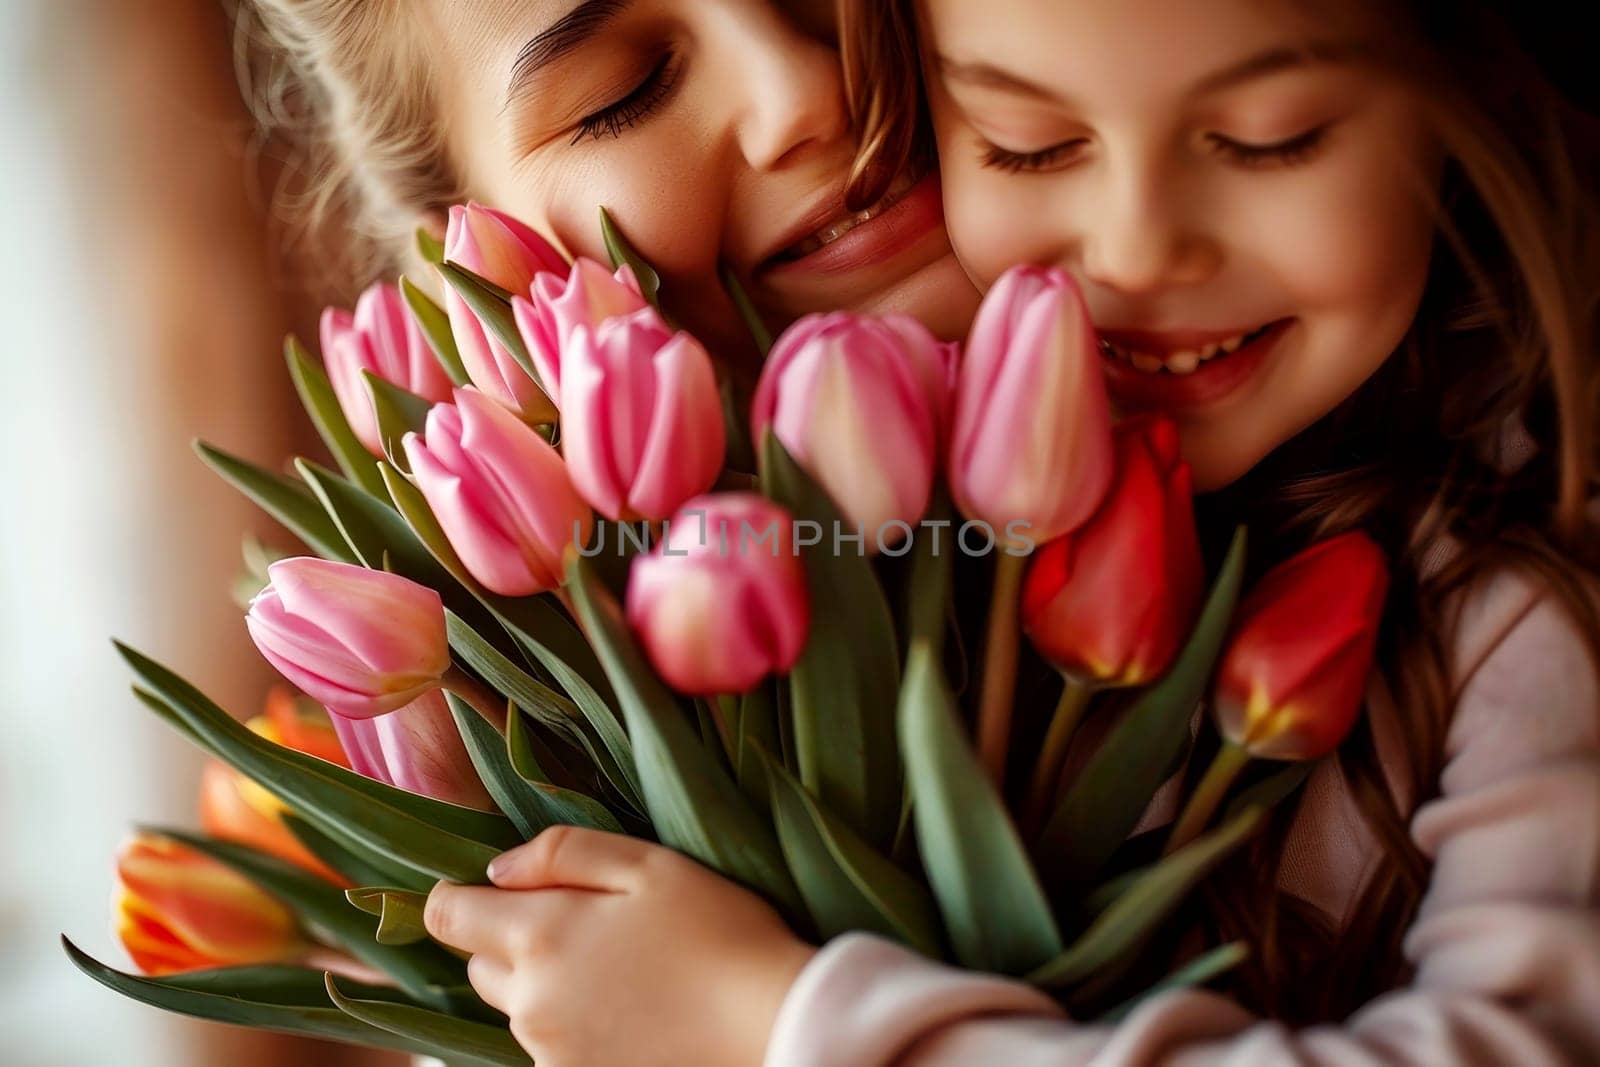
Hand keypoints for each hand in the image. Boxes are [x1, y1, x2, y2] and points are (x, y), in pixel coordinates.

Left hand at [424, 826, 816, 1066]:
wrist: (772, 1022)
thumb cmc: (717, 931)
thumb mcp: (647, 864)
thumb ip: (560, 853)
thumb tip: (496, 869)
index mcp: (540, 936)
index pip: (449, 915)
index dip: (460, 894)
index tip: (494, 886)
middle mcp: (531, 1003)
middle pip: (480, 964)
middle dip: (511, 938)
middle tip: (583, 922)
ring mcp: (551, 1052)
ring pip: (518, 1007)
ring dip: (546, 983)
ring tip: (619, 967)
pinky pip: (550, 1045)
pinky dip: (573, 1024)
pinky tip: (628, 1008)